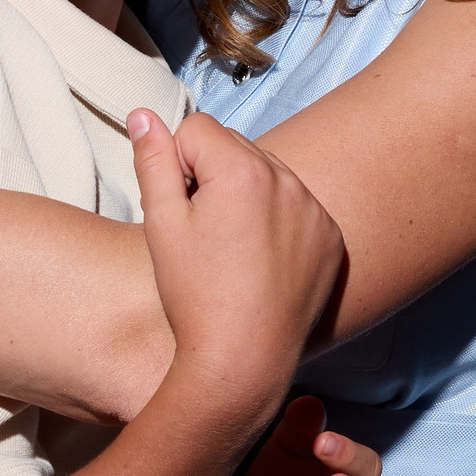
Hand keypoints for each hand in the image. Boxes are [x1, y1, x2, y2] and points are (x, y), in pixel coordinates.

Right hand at [127, 109, 343, 433]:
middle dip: (214, 176)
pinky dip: (279, 222)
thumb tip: (144, 113)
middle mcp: (287, 181)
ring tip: (233, 251)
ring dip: (247, 196)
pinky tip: (261, 263)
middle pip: (235, 147)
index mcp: (242, 171)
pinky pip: (298, 207)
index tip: (182, 212)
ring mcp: (315, 210)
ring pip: (267, 176)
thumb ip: (152, 160)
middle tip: (205, 236)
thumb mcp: (162, 225)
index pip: (196, 129)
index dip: (177, 166)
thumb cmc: (194, 298)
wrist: (243, 362)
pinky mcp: (330, 237)